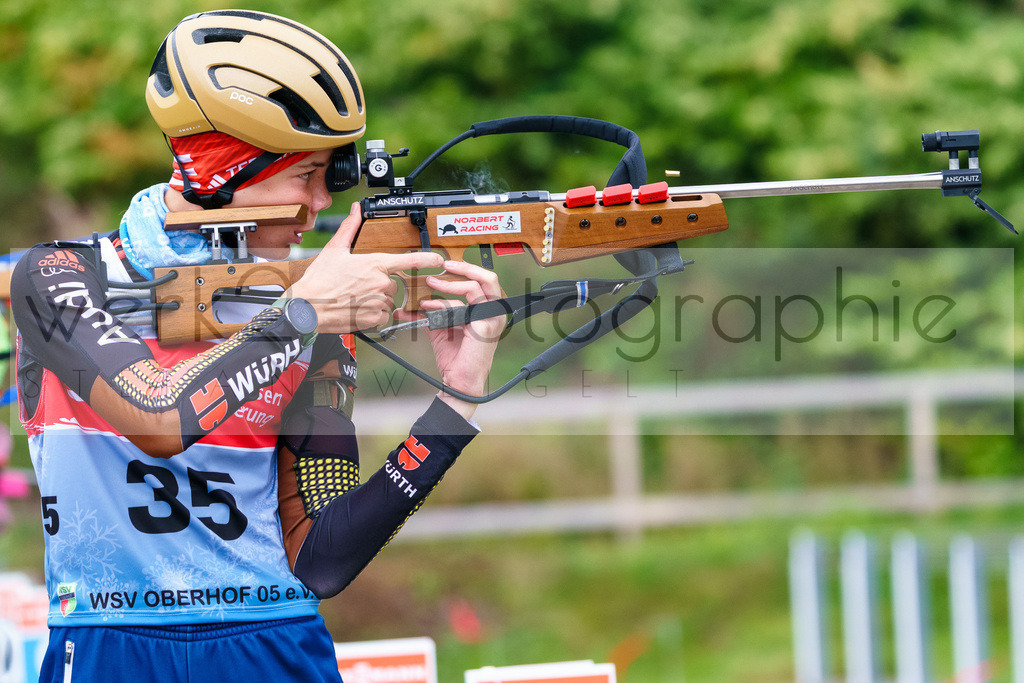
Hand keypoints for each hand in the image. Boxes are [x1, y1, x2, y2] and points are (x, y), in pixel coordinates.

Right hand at [287, 202, 442, 332]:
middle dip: (379, 284)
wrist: (308, 307)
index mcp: (375, 264)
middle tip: (358, 285)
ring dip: (376, 299)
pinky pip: (382, 315)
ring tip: (355, 297)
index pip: (410, 260)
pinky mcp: (374, 318)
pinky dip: (373, 314)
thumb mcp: (335, 249)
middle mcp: (381, 283)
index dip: (428, 259)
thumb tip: (357, 210)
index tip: (439, 260)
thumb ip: (350, 228)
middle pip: (393, 283)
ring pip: (388, 300)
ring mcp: (379, 301)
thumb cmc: (320, 280)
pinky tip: (357, 308)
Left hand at [392, 260, 503, 420]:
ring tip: (431, 283)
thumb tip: (407, 306)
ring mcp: (492, 319)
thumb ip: (431, 313)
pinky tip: (429, 306)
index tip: (444, 267)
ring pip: (476, 286)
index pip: (483, 280)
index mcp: (489, 310)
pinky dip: (445, 303)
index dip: (466, 269)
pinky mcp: (484, 326)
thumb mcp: (441, 328)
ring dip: (450, 283)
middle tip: (444, 265)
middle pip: (487, 277)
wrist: (458, 380)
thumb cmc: (455, 356)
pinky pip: (463, 305)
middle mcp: (495, 312)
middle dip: (464, 267)